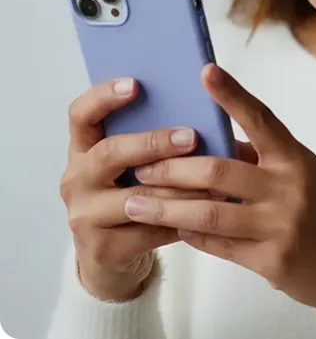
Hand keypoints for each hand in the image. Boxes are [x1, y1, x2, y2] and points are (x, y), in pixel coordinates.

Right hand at [60, 78, 210, 300]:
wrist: (108, 256)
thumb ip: (147, 135)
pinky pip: (148, 231)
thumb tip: (201, 103)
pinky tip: (205, 213)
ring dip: (177, 188)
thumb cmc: (129, 193)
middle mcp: (76, 179)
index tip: (135, 84)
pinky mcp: (102, 249)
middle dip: (153, 143)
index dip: (104, 97)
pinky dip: (179, 220)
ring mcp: (84, 215)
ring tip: (213, 180)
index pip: (81, 114)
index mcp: (82, 149)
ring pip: (135, 198)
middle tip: (191, 137)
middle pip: (109, 153)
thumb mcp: (129, 163)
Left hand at [125, 65, 315, 319]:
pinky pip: (219, 244)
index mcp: (296, 159)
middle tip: (142, 164)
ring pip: (210, 211)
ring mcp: (279, 227)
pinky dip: (191, 234)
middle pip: (219, 170)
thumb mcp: (306, 173)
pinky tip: (172, 227)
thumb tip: (220, 140)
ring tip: (136, 202)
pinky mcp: (270, 261)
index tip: (205, 72)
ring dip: (167, 207)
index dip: (232, 94)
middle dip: (174, 168)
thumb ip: (266, 157)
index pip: (260, 119)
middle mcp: (288, 189)